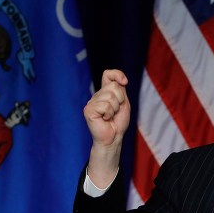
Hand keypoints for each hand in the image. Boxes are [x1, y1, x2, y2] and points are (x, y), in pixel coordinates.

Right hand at [83, 69, 130, 186]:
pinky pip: (105, 106)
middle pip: (113, 87)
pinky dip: (109, 114)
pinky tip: (105, 119)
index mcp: (104, 92)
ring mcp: (91, 102)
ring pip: (110, 96)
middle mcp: (96, 95)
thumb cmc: (118, 122)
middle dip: (120, 100)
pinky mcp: (88, 110)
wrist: (113, 138)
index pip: (108, 74)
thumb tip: (120, 81)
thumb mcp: (124, 103)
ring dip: (115, 109)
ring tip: (110, 116)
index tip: (124, 82)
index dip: (117, 74)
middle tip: (115, 112)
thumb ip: (121, 90)